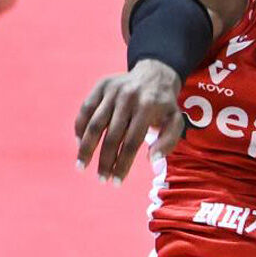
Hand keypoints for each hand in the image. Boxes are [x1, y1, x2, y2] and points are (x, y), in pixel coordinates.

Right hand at [75, 60, 184, 183]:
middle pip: (112, 136)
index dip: (123, 164)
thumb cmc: (164, 105)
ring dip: (86, 148)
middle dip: (105, 161)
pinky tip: (80, 144)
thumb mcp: (175, 121)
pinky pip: (86, 109)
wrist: (155, 74)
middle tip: (102, 179)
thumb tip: (152, 160)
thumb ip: (168, 141)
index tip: (117, 182)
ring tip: (82, 167)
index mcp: (148, 107)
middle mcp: (128, 98)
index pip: (132, 142)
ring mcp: (112, 91)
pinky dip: (80, 128)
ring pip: (94, 124)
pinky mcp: (101, 86)